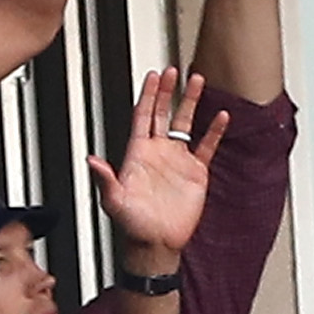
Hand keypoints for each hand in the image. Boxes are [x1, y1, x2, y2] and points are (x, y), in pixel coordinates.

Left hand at [89, 69, 227, 258]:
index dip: (147, 96)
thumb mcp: (114, 200)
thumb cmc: (132, 224)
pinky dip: (214, 131)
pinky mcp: (196, 172)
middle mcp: (157, 152)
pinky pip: (207, 146)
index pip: (143, 116)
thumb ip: (105, 178)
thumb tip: (91, 161)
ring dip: (191, 103)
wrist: (156, 243)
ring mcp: (177, 160)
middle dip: (168, 91)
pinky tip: (221, 116)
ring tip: (198, 81)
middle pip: (163, 113)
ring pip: (185, 124)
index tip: (153, 76)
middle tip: (174, 70)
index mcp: (137, 153)